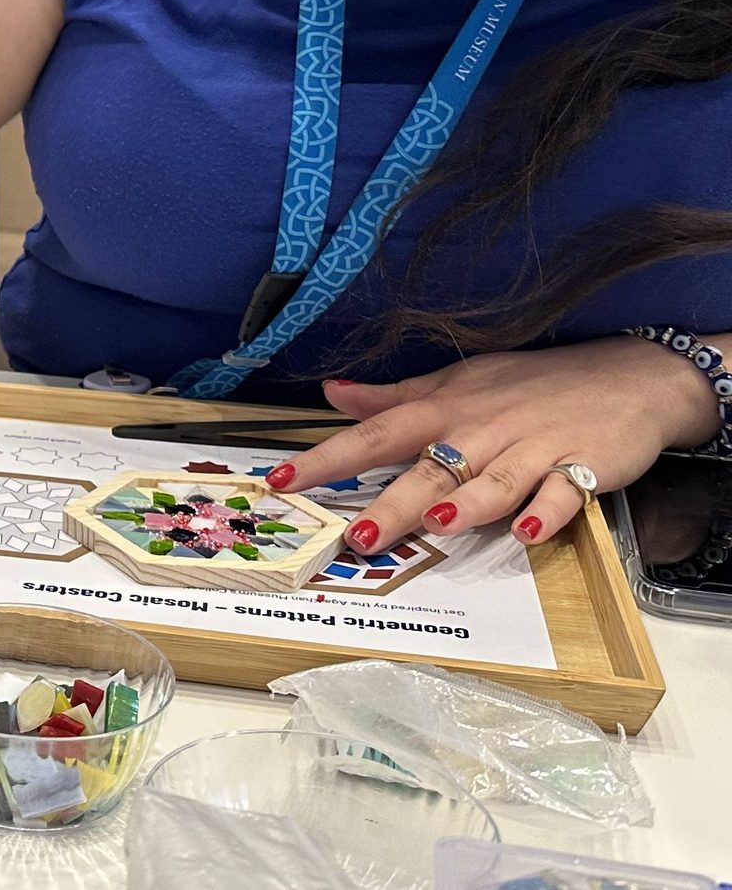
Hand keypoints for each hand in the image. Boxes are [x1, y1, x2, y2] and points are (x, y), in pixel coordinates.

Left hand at [269, 337, 723, 549]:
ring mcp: (533, 449)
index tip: (280, 477)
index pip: (375, 433)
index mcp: (445, 410)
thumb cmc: (529, 384)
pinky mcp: (583, 467)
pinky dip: (548, 512)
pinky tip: (529, 531)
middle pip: (429, 469)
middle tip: (356, 533)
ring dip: (467, 504)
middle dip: (392, 501)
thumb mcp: (456, 382)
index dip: (327, 456)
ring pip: (493, 481)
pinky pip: (563, 494)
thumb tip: (331, 392)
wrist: (628, 375)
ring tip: (436, 524)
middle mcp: (482, 431)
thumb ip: (391, 396)